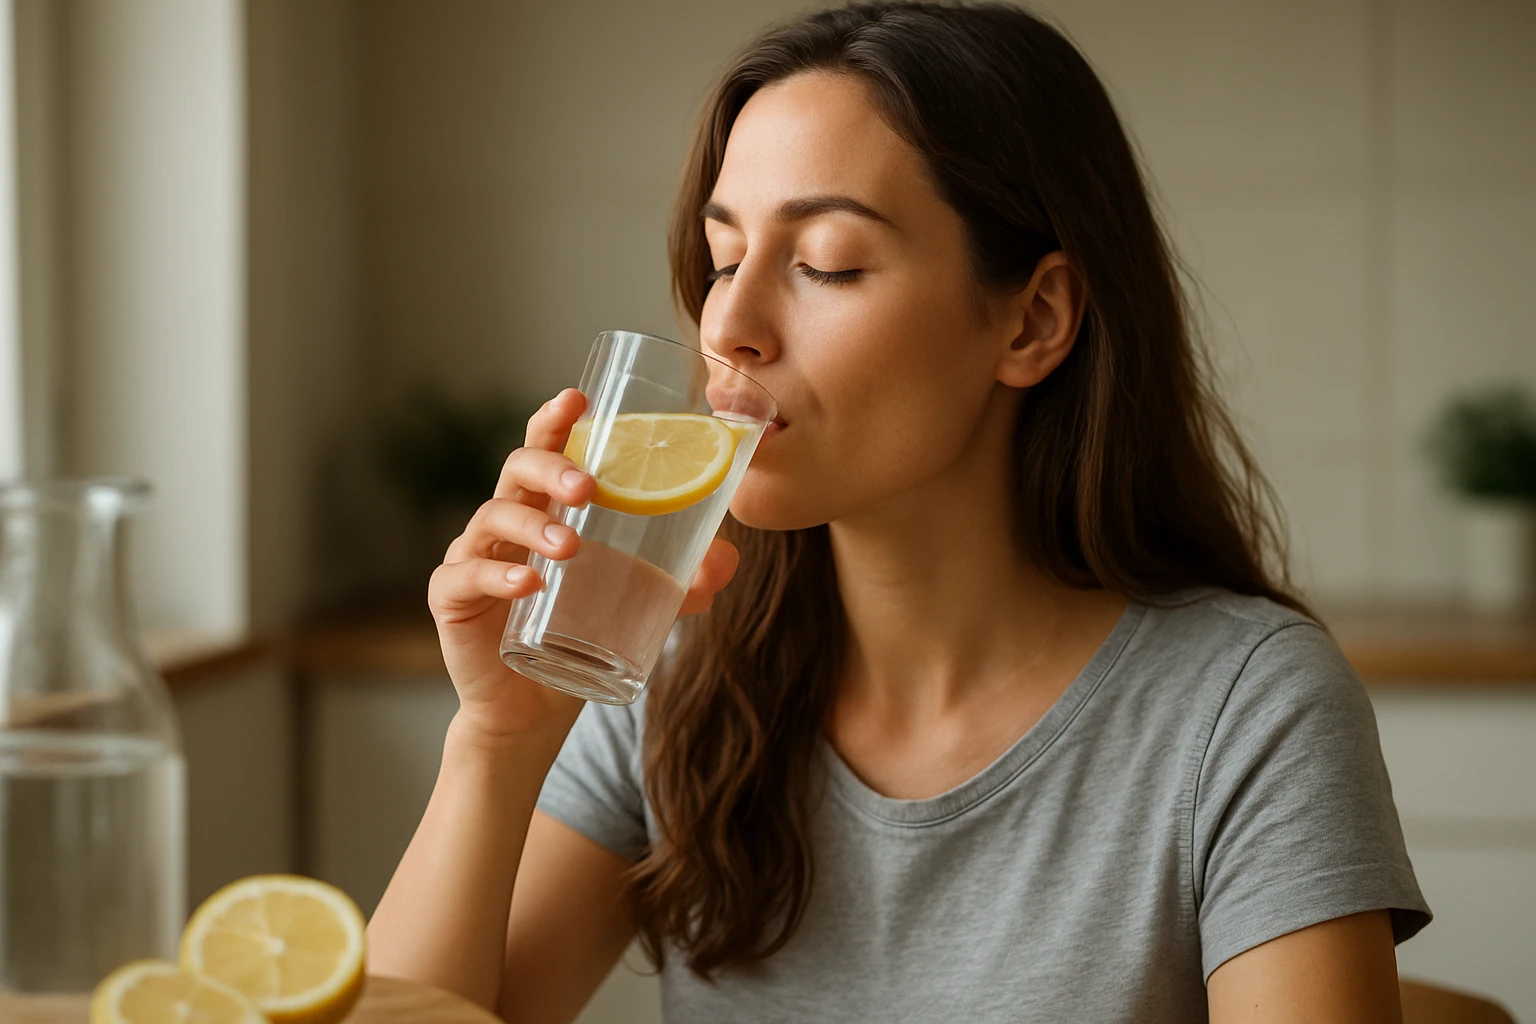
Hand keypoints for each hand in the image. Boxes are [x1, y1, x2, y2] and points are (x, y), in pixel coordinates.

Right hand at [427, 388, 741, 746]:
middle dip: (552, 468)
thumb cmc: (578, 636)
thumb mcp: (640, 607)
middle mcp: (506, 522)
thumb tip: (728, 556)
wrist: (532, 711)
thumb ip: (684, 583)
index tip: (577, 399)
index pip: (545, 449)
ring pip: (493, 518)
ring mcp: (474, 556)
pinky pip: (466, 576)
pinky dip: (497, 577)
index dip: (555, 421)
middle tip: (589, 487)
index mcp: (545, 508)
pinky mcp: (451, 598)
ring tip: (568, 546)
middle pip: (518, 471)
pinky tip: (527, 584)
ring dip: (533, 525)